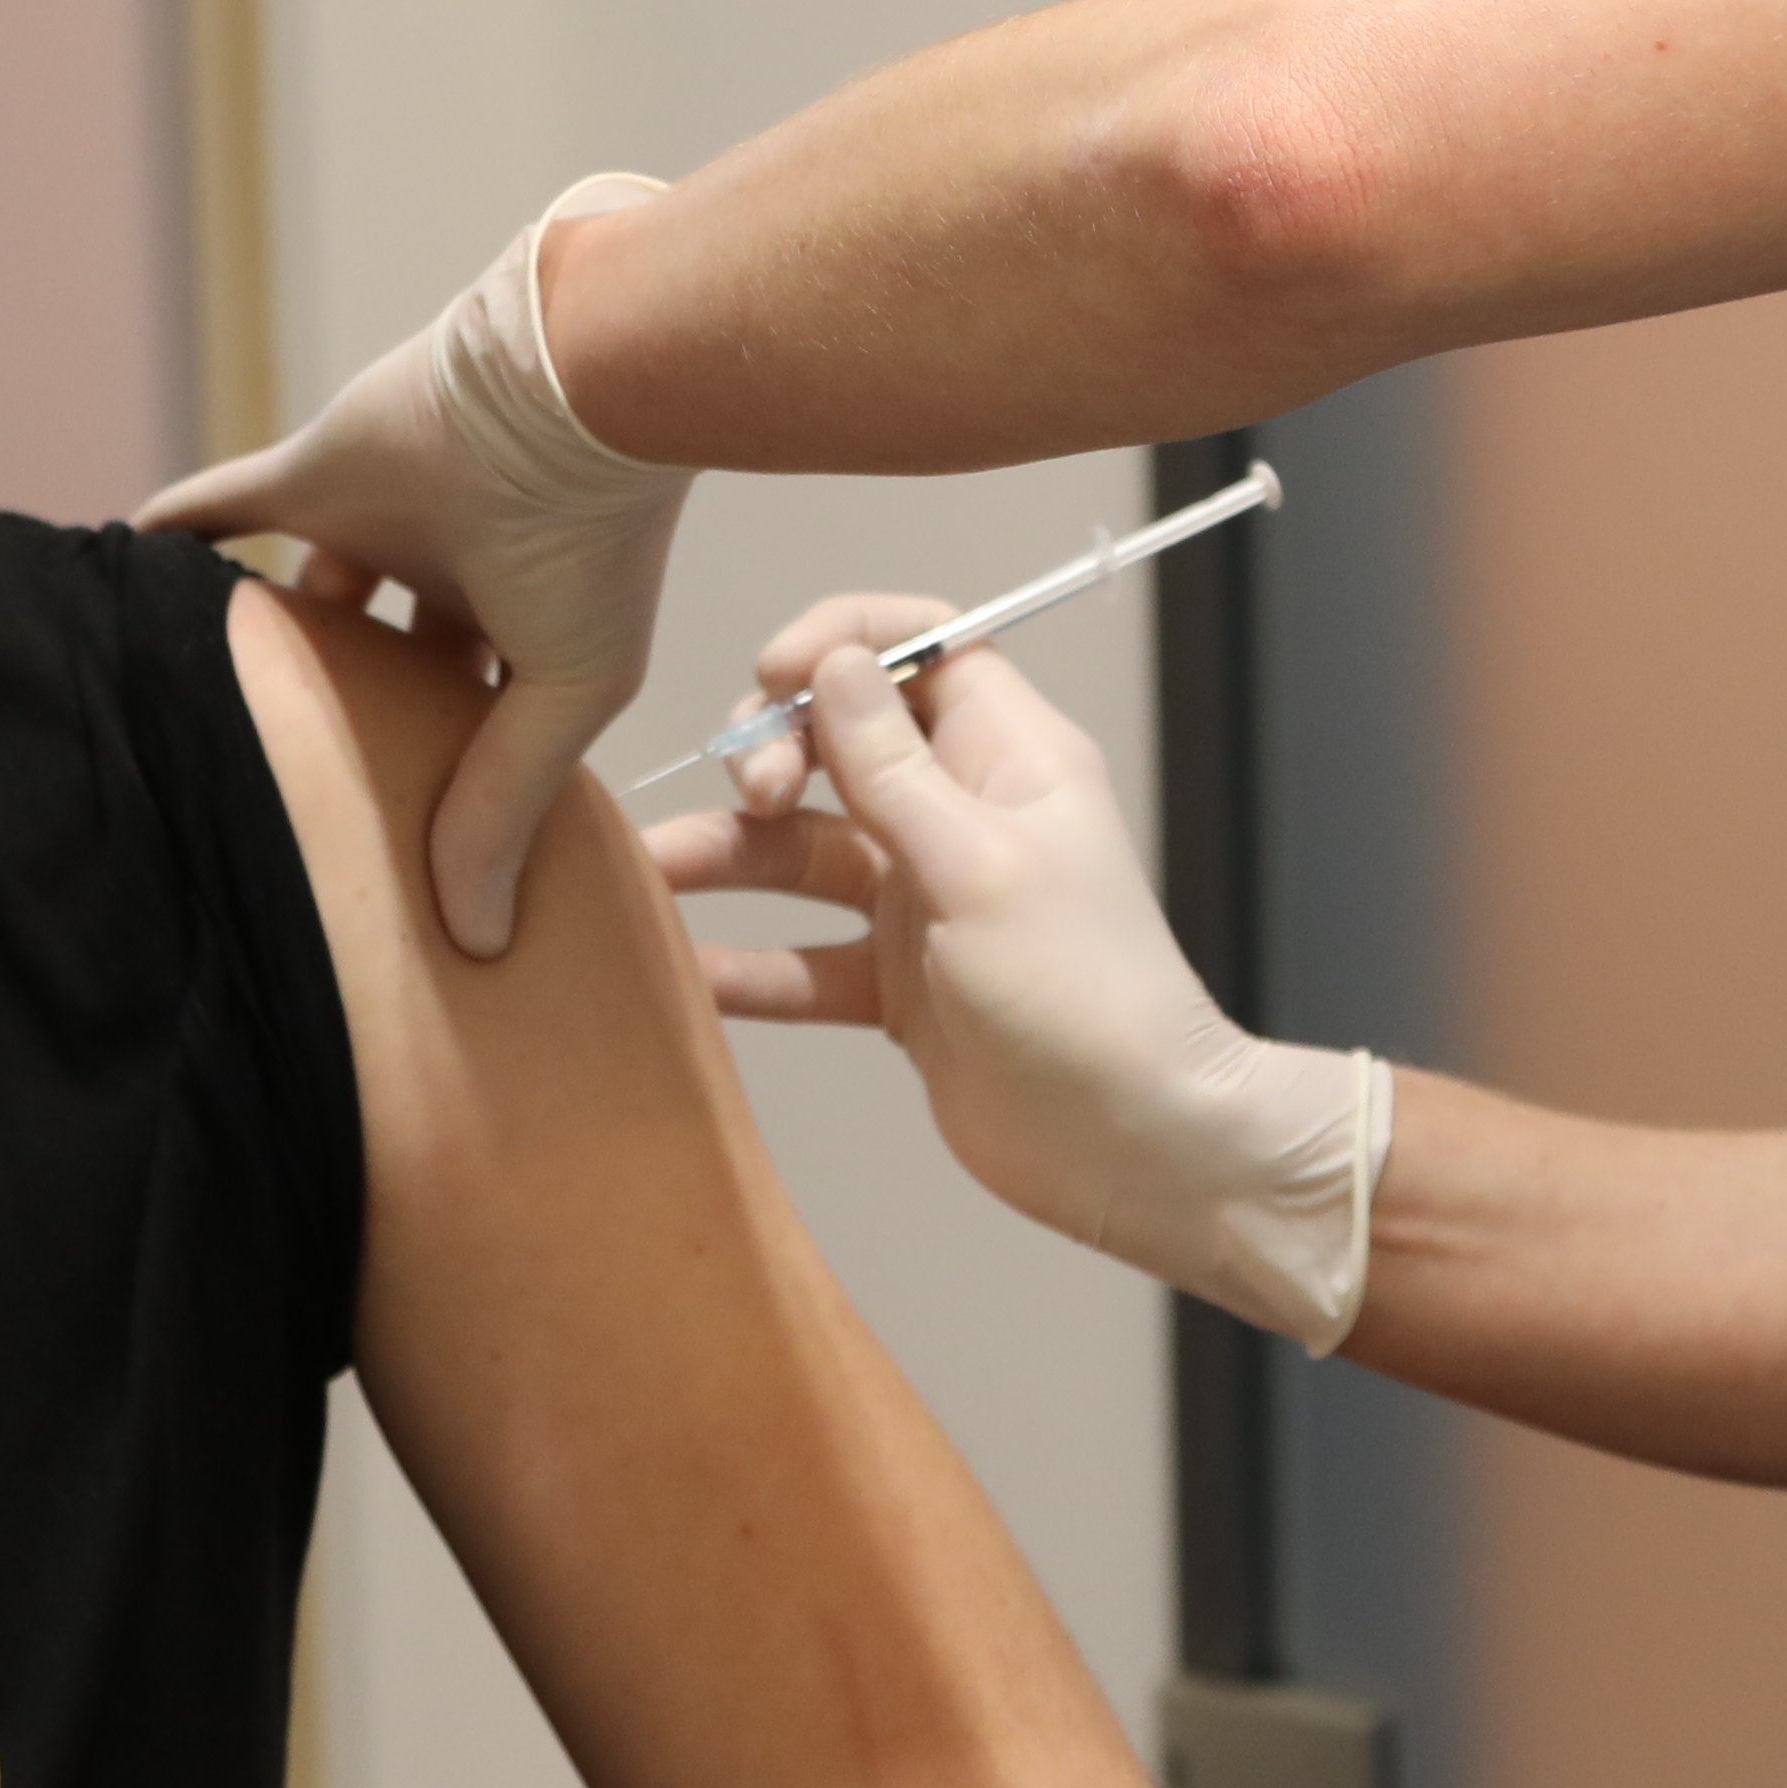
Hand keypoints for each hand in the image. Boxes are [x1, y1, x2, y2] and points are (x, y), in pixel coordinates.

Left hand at [139, 178, 691, 958]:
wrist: (574, 390)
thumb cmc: (593, 544)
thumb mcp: (564, 691)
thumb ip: (502, 803)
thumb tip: (478, 940)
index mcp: (520, 622)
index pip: (465, 710)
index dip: (437, 769)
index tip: (396, 847)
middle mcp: (448, 570)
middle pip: (377, 660)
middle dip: (346, 714)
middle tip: (291, 795)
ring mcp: (373, 519)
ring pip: (298, 593)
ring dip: (261, 636)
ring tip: (203, 712)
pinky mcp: (310, 474)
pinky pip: (216, 511)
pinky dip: (173, 541)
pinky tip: (124, 584)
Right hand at [651, 601, 1389, 1347]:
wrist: (1132, 1145)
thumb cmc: (1087, 995)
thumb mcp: (978, 864)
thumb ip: (892, 768)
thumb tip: (834, 664)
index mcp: (1007, 757)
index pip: (920, 649)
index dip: (841, 642)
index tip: (774, 670)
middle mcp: (961, 816)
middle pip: (840, 745)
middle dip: (775, 752)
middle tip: (752, 796)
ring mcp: (924, 902)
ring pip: (804, 853)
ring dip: (730, 857)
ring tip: (654, 871)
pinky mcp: (896, 985)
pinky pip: (802, 956)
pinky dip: (745, 962)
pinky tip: (682, 967)